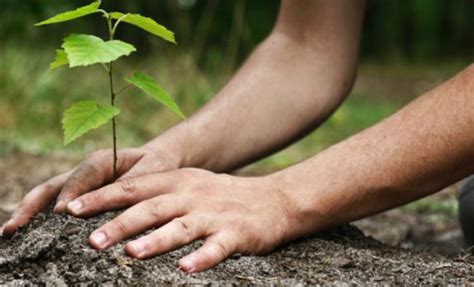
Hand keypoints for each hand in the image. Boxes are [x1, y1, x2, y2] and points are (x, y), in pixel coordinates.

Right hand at [1, 147, 179, 235]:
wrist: (158, 161)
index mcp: (103, 160)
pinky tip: (26, 233)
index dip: (71, 195)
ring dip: (28, 212)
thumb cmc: (156, 166)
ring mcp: (78, 183)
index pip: (82, 177)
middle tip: (16, 227)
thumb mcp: (152, 171)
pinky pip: (54, 203)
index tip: (62, 214)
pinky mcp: (78, 194)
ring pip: (47, 194)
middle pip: (53, 186)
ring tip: (10, 232)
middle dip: (33, 206)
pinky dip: (38, 217)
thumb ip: (132, 184)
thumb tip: (110, 203)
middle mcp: (84, 171)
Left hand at [67, 168, 291, 271]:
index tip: (71, 209)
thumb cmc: (221, 196)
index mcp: (178, 181)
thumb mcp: (189, 185)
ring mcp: (214, 215)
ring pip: (181, 227)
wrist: (273, 200)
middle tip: (92, 240)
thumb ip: (157, 194)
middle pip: (152, 207)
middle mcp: (193, 195)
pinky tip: (186, 270)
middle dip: (120, 222)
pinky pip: (217, 247)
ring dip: (156, 240)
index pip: (134, 187)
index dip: (102, 197)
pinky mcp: (236, 234)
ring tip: (132, 253)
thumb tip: (113, 211)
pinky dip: (202, 258)